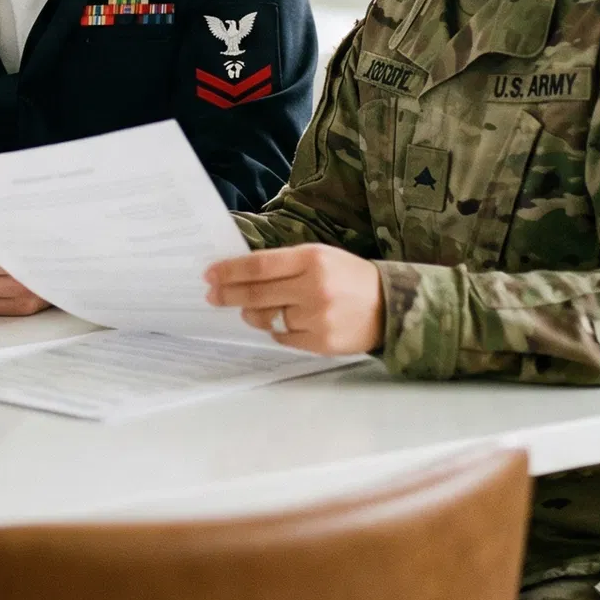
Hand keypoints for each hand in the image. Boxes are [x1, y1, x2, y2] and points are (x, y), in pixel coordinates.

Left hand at [204, 244, 383, 354]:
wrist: (390, 304)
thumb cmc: (348, 277)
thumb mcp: (320, 256)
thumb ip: (284, 264)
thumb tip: (240, 275)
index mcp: (312, 259)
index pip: (259, 266)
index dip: (230, 271)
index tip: (210, 275)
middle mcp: (313, 287)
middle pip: (257, 294)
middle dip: (228, 294)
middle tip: (212, 295)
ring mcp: (318, 318)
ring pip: (267, 318)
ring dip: (252, 314)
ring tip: (251, 309)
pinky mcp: (321, 343)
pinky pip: (283, 338)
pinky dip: (277, 330)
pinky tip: (285, 322)